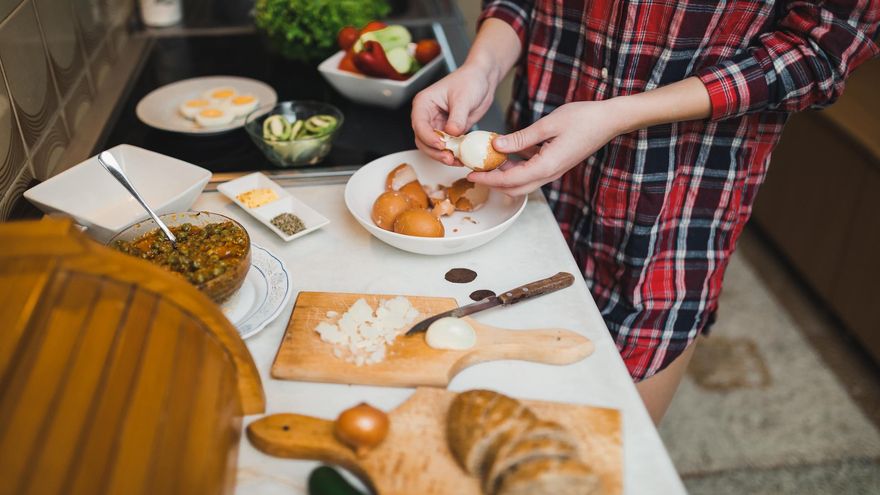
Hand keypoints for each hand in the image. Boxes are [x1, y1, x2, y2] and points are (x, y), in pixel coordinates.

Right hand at [411, 63, 495, 165]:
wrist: (482, 80)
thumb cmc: (470, 80)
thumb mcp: (463, 98)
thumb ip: (457, 117)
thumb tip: (452, 133)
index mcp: (424, 103)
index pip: (419, 124)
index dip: (428, 137)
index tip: (442, 145)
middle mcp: (427, 116)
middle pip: (422, 140)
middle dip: (434, 151)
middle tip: (449, 158)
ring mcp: (437, 125)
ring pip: (433, 147)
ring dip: (443, 156)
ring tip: (456, 161)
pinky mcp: (448, 132)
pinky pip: (447, 147)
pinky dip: (453, 154)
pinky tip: (462, 158)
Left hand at [469, 100, 627, 195]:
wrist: (609, 120)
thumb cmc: (584, 118)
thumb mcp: (548, 124)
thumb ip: (521, 138)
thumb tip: (496, 146)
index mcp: (547, 165)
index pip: (511, 180)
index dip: (489, 178)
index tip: (471, 173)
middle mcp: (550, 173)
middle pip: (515, 188)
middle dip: (493, 182)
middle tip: (474, 171)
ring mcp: (554, 170)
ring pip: (523, 182)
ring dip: (504, 175)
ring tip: (486, 162)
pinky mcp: (555, 164)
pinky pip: (532, 171)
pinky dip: (516, 167)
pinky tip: (507, 153)